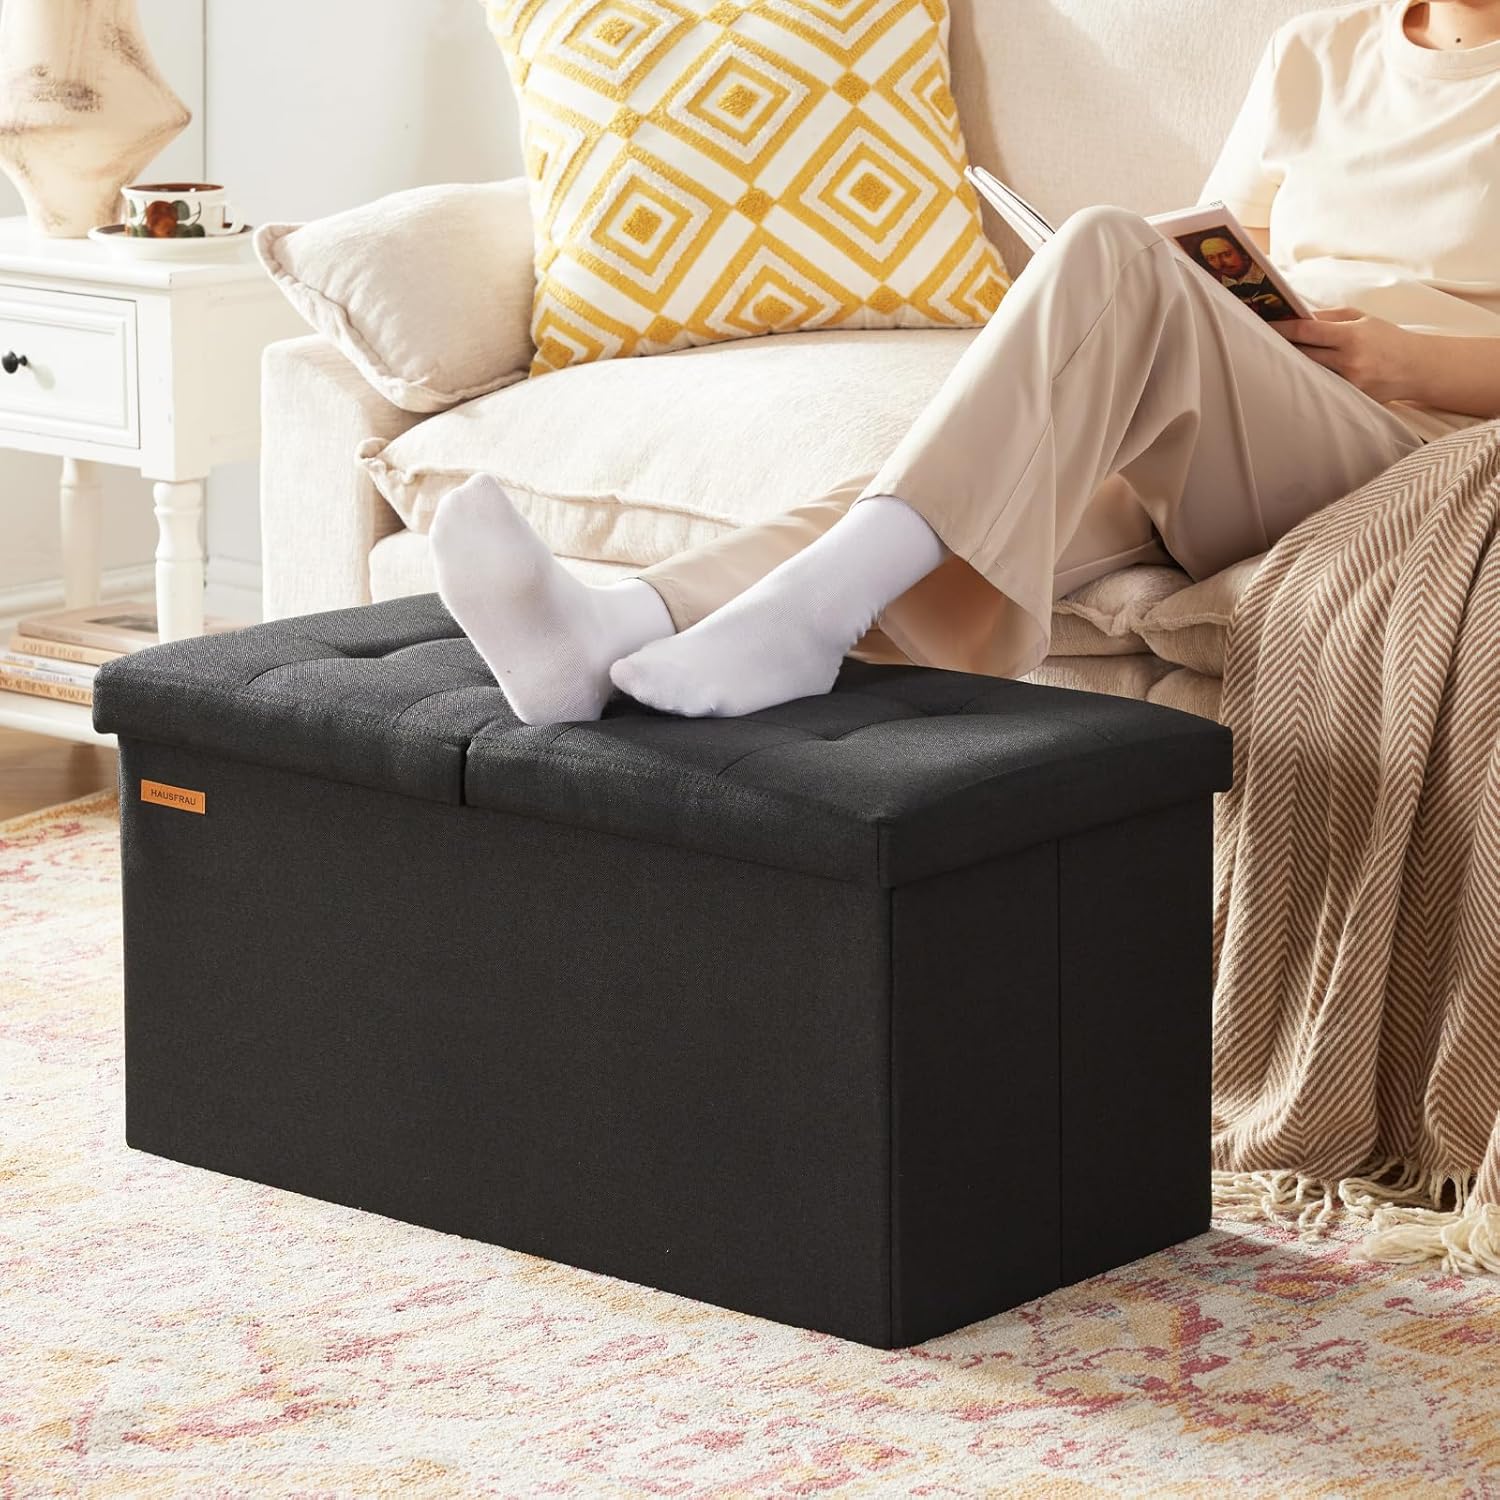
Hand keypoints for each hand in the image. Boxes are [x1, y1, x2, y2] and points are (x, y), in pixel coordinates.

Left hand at [1270, 306, 1423, 403]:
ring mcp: (1348, 384)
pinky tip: (1296, 377)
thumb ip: (1329, 318)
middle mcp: (1349, 362)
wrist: (1416, 367)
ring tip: (1274, 358)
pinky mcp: (1350, 399)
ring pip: (1309, 373)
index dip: (1282, 328)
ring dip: (1293, 365)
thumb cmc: (1386, 339)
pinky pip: (1322, 388)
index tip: (1264, 324)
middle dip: (1282, 347)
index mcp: (1352, 337)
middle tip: (1260, 340)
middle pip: (1302, 355)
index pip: (1307, 332)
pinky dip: (1309, 380)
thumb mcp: (1361, 319)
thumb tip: (1296, 315)